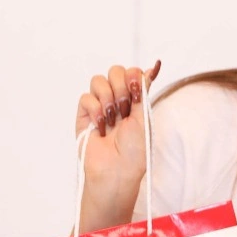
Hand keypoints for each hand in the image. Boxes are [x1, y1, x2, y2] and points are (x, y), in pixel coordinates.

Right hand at [74, 59, 161, 227]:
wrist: (117, 170)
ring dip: (108, 99)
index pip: (131, 72)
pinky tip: (101, 126)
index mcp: (134, 101)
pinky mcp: (84, 115)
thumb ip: (144, 90)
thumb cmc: (135, 151)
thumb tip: (153, 66)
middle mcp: (118, 101)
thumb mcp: (144, 117)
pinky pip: (86, 97)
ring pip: (98, 80)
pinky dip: (95, 110)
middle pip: (115, 70)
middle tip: (124, 109)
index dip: (133, 76)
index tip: (136, 92)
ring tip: (112, 120)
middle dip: (121, 87)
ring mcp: (100, 106)